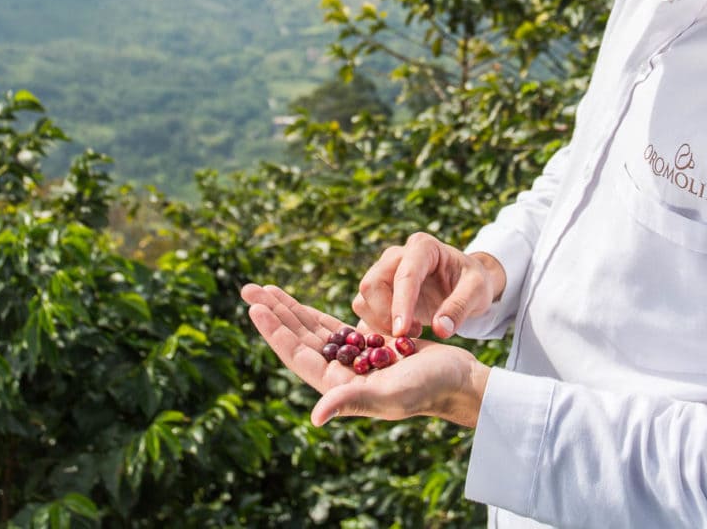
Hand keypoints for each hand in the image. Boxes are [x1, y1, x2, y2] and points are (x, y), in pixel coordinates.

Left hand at [241, 282, 489, 427]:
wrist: (458, 382)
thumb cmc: (430, 389)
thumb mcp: (392, 395)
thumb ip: (353, 402)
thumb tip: (316, 417)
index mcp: (340, 387)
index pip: (299, 356)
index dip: (276, 332)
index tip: (256, 309)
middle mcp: (340, 375)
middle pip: (298, 339)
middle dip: (273, 314)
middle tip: (247, 288)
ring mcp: (352, 361)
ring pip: (312, 330)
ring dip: (288, 310)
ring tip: (263, 289)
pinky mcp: (366, 348)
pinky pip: (332, 328)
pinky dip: (312, 314)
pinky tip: (296, 304)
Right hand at [352, 232, 504, 338]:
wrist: (464, 283)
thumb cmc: (472, 282)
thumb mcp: (478, 291)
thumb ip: (460, 307)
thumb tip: (440, 330)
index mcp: (423, 247)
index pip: (405, 275)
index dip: (400, 304)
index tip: (402, 331)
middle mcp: (397, 255)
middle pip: (372, 283)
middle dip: (386, 315)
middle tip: (414, 332)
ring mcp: (384, 271)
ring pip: (363, 298)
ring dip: (380, 322)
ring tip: (413, 331)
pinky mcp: (379, 290)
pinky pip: (364, 308)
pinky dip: (375, 326)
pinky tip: (398, 335)